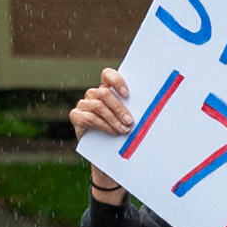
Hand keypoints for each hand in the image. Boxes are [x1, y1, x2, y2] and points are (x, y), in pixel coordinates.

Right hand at [70, 69, 130, 201]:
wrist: (104, 152)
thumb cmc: (119, 130)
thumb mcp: (126, 118)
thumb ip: (130, 109)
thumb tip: (150, 105)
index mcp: (106, 89)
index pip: (107, 75)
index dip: (116, 81)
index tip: (127, 94)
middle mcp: (93, 94)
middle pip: (104, 93)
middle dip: (119, 108)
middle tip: (130, 121)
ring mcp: (83, 105)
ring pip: (98, 106)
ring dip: (113, 119)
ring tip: (124, 130)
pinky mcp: (76, 116)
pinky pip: (90, 117)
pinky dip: (104, 126)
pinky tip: (113, 132)